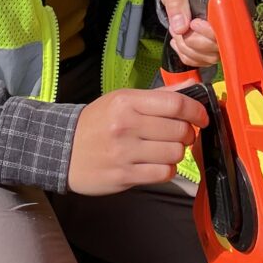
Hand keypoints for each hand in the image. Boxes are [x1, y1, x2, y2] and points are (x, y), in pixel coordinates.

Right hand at [67, 88, 207, 194]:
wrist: (61, 149)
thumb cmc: (96, 123)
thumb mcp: (122, 100)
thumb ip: (160, 95)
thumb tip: (194, 87)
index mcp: (127, 102)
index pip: (175, 104)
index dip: (196, 111)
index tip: (201, 118)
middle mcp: (126, 125)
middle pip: (180, 130)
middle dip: (187, 135)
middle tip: (179, 136)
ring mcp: (124, 152)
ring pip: (175, 154)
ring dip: (176, 154)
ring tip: (164, 151)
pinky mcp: (123, 175)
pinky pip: (163, 173)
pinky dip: (166, 170)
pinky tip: (156, 165)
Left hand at [157, 0, 249, 69]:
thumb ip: (176, 2)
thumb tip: (180, 28)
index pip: (234, 21)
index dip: (212, 30)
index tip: (193, 23)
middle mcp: (238, 16)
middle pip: (224, 43)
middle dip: (194, 41)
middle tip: (177, 28)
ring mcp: (230, 33)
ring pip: (214, 56)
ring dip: (189, 49)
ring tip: (176, 31)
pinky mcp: (220, 45)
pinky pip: (206, 61)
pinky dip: (188, 56)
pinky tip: (180, 41)